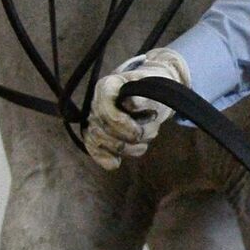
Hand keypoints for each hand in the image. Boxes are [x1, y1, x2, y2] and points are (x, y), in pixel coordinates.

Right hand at [84, 47, 189, 170]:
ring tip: (144, 139)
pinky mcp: (97, 134)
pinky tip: (115, 163)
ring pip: (103, 141)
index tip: (143, 125)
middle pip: (104, 129)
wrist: (153, 92)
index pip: (105, 109)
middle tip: (150, 132)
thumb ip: (144, 97)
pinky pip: (94, 149)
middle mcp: (96, 102)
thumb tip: (132, 104)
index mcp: (108, 86)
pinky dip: (104, 158)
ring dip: (128, 146)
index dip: (123, 123)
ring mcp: (95, 118)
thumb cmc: (154, 88)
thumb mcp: (156, 88)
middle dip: (130, 136)